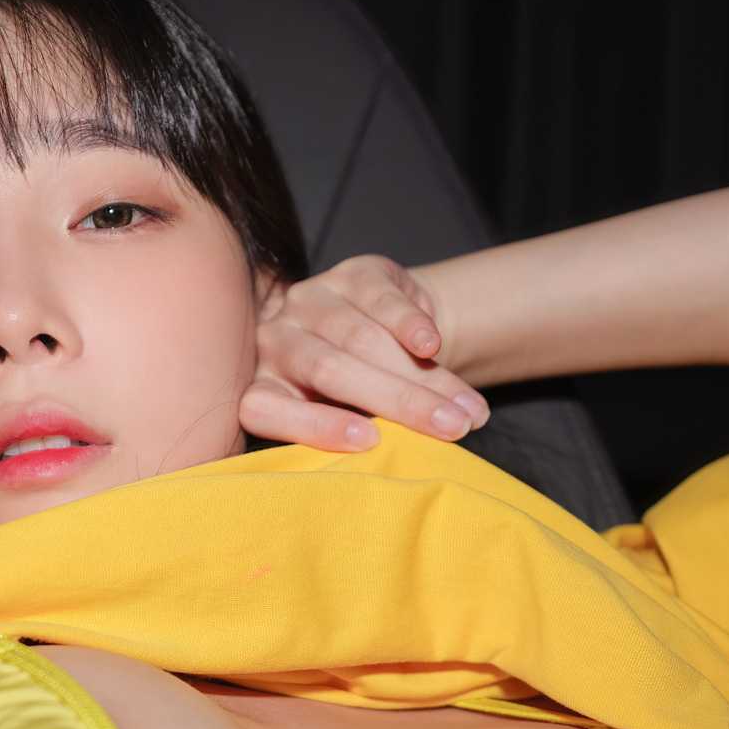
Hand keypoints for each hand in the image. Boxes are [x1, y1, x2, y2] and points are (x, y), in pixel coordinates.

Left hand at [239, 254, 488, 451]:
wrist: (385, 336)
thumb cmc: (360, 400)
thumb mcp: (347, 423)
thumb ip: (356, 435)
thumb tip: (398, 454)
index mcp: (261, 389)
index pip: (267, 410)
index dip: (316, 427)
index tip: (369, 442)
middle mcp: (275, 341)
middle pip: (330, 370)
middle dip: (397, 402)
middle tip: (451, 428)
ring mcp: (309, 301)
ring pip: (363, 339)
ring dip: (422, 375)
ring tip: (467, 408)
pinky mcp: (349, 274)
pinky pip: (381, 301)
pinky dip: (411, 324)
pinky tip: (435, 346)